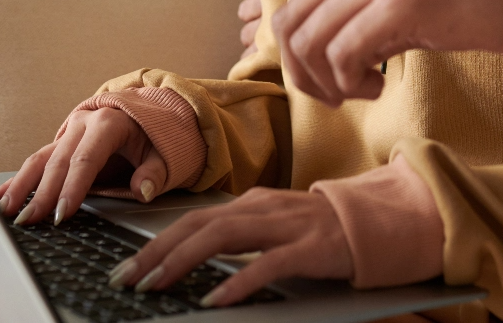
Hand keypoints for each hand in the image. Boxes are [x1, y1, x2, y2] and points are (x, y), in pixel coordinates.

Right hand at [0, 108, 164, 224]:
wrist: (147, 116)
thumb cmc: (154, 137)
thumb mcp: (164, 152)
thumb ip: (155, 172)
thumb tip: (144, 190)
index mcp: (110, 122)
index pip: (87, 158)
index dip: (73, 187)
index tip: (62, 213)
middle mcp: (84, 124)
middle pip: (59, 161)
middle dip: (43, 193)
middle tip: (30, 221)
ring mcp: (69, 133)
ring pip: (40, 159)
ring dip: (22, 187)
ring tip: (7, 212)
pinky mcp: (60, 144)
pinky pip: (36, 161)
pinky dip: (17, 180)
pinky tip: (0, 196)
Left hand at [107, 188, 350, 308]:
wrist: (376, 221)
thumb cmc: (321, 230)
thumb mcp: (275, 228)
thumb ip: (240, 238)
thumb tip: (189, 258)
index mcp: (254, 203)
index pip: (195, 219)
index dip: (157, 242)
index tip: (126, 267)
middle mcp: (265, 208)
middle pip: (201, 224)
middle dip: (158, 251)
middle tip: (125, 279)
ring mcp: (288, 225)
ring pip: (226, 236)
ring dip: (184, 260)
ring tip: (155, 284)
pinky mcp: (310, 247)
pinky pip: (268, 264)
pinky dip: (237, 282)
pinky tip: (214, 300)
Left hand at [178, 0, 502, 105]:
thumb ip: (360, 2)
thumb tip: (318, 39)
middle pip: (289, 23)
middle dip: (300, 71)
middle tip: (340, 92)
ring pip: (310, 43)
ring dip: (328, 83)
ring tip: (365, 88)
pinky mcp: (398, 2)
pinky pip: (344, 56)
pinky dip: (354, 83)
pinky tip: (383, 82)